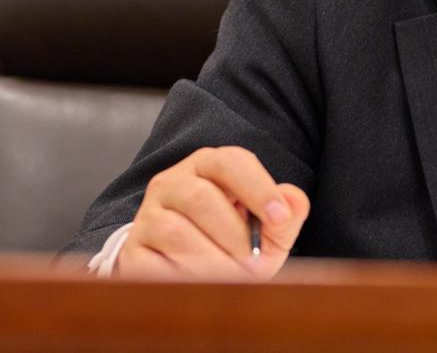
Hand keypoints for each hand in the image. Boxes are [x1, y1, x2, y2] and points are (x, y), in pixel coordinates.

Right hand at [116, 146, 309, 279]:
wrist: (185, 267)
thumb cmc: (234, 239)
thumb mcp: (266, 228)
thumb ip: (287, 214)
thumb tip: (292, 203)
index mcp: (209, 165)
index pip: (231, 162)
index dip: (257, 187)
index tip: (278, 218)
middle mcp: (173, 182)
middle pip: (202, 198)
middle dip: (234, 234)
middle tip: (255, 263)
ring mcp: (147, 214)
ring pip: (175, 231)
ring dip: (211, 259)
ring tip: (233, 277)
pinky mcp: (132, 249)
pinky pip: (152, 262)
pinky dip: (183, 276)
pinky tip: (202, 286)